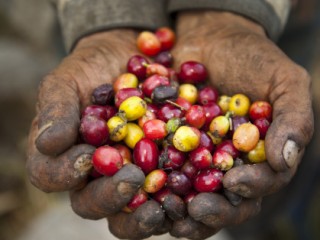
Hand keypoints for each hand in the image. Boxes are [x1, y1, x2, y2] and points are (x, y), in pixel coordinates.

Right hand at [26, 29, 165, 238]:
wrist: (130, 57)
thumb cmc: (92, 68)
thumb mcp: (69, 80)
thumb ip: (56, 109)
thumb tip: (48, 143)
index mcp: (64, 154)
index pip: (51, 175)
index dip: (63, 174)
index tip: (85, 157)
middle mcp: (94, 173)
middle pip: (93, 203)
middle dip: (109, 197)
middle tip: (131, 181)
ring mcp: (128, 175)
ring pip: (129, 211)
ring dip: (144, 216)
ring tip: (162, 207)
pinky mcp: (160, 172)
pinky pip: (165, 194)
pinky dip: (177, 199)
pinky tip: (191, 197)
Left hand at [170, 11, 313, 237]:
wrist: (212, 38)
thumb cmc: (253, 58)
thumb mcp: (283, 81)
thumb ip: (294, 118)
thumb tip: (284, 161)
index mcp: (257, 157)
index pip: (259, 184)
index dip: (249, 188)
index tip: (234, 183)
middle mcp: (227, 164)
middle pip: (223, 199)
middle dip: (211, 209)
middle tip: (195, 210)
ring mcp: (196, 158)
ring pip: (189, 193)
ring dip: (177, 207)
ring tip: (166, 210)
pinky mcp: (168, 146)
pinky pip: (159, 167)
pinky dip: (150, 178)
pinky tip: (140, 185)